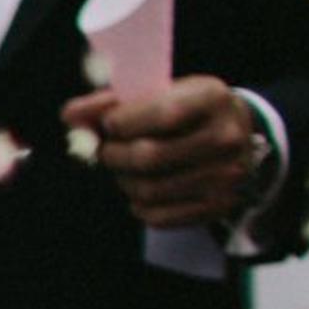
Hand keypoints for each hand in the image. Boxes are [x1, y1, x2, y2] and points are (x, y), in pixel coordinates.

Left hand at [60, 74, 258, 230]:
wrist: (239, 134)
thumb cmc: (186, 109)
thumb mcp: (158, 92)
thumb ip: (110, 102)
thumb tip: (69, 116)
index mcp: (213, 98)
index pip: (160, 114)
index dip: (120, 122)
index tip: (108, 123)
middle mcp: (226, 137)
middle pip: (147, 157)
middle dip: (113, 154)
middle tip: (108, 149)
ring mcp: (227, 175)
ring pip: (148, 189)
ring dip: (123, 180)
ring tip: (125, 168)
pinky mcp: (219, 205)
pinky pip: (159, 216)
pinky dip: (139, 205)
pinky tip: (142, 190)